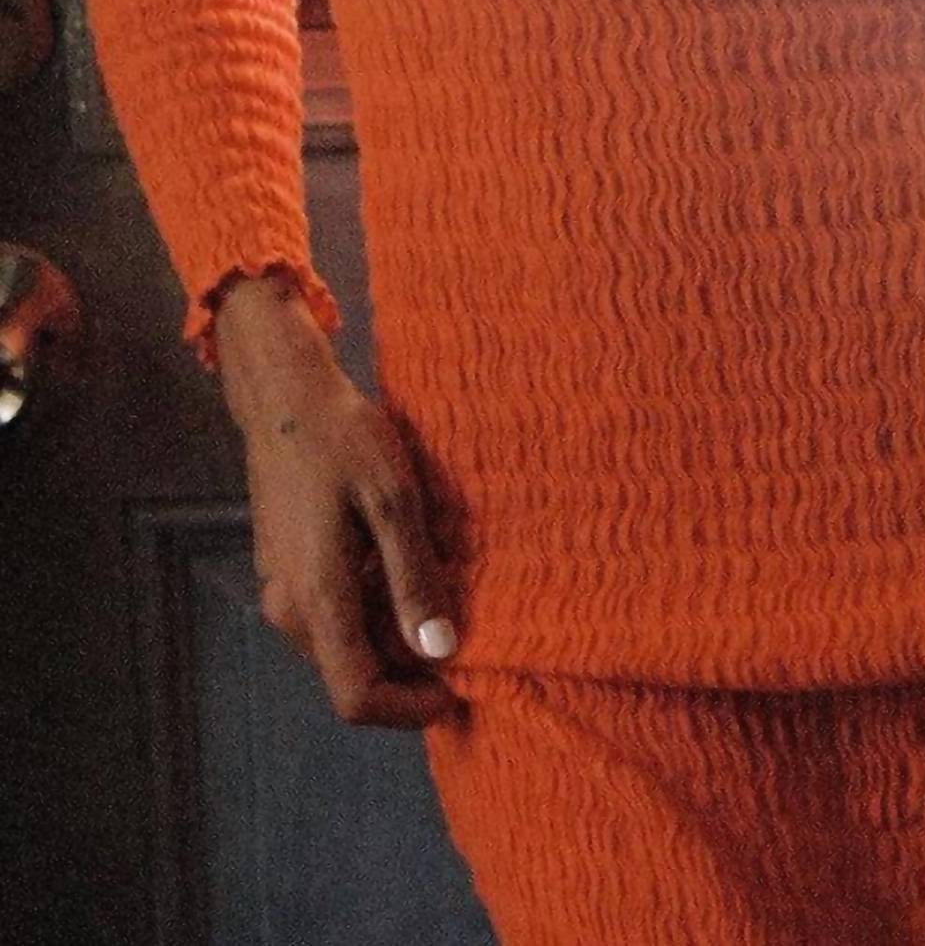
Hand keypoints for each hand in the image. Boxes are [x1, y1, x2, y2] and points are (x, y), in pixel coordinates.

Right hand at [215, 271, 465, 728]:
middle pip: (352, 676)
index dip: (410, 708)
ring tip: (436, 589)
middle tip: (460, 629)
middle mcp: (289, 611)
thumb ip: (414, 580)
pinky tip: (401, 565)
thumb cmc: (344, 440)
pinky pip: (334, 616)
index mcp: (316, 599)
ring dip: (392, 638)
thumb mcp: (394, 502)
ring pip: (344, 646)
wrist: (287, 398)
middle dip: (408, 671)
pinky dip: (373, 611)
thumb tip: (439, 653)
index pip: (357, 697)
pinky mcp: (285, 573)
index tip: (457, 689)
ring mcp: (281, 593)